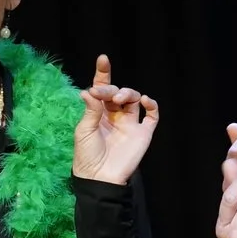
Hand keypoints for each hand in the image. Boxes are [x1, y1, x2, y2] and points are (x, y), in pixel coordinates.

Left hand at [74, 53, 159, 183]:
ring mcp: (130, 124)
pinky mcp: (142, 134)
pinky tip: (146, 101)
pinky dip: (152, 106)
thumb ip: (91, 110)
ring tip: (121, 98)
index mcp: (99, 112)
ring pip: (135, 99)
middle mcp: (115, 115)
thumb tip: (88, 90)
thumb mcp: (84, 131)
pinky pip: (152, 116)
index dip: (103, 74)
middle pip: (118, 92)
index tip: (103, 60)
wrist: (100, 178)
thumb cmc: (87, 155)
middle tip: (104, 94)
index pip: (102, 89)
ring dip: (129, 93)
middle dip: (112, 88)